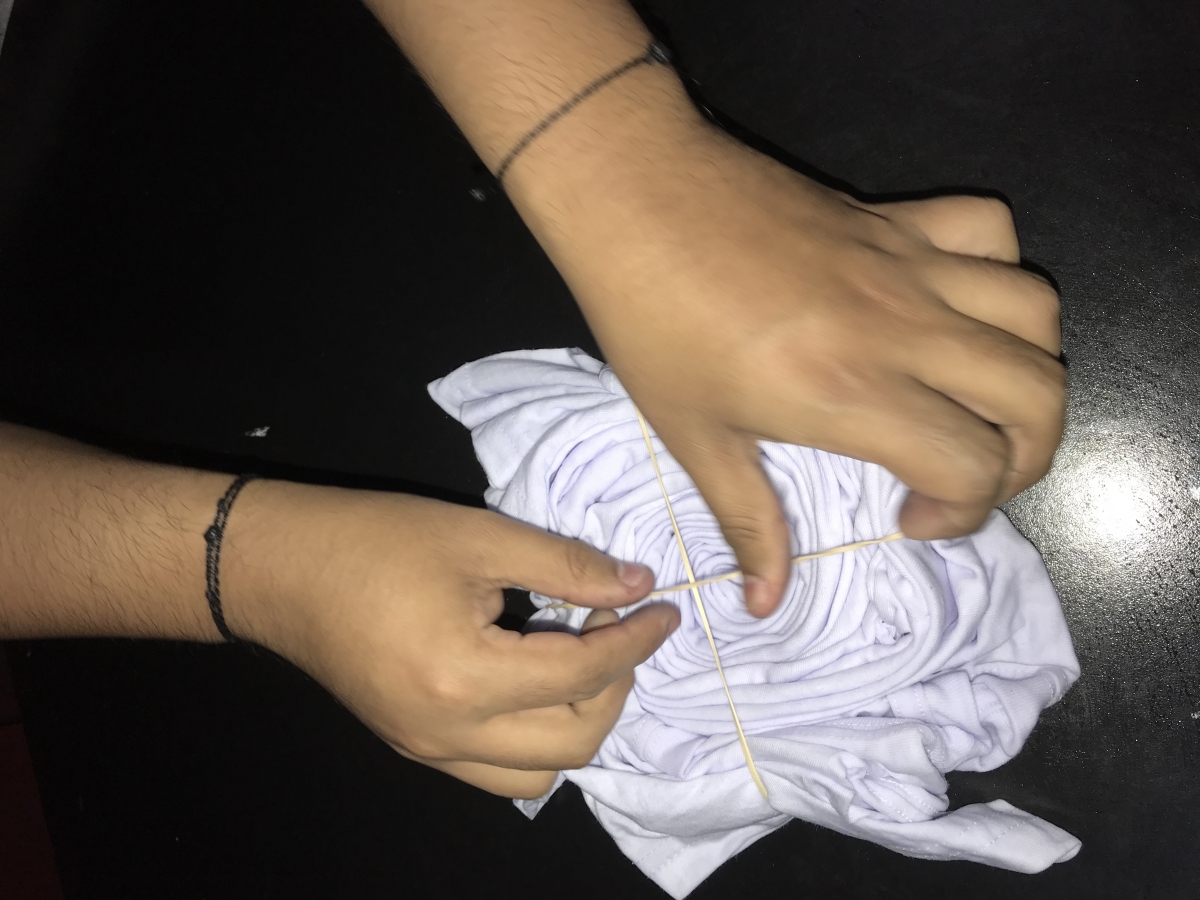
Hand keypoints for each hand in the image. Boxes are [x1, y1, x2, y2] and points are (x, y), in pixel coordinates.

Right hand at [228, 484, 678, 798]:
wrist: (278, 567)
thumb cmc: (374, 540)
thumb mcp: (479, 536)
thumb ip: (566, 566)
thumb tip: (637, 585)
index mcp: (466, 681)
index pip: (583, 676)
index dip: (635, 640)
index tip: (663, 607)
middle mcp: (449, 736)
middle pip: (575, 742)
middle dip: (615, 684)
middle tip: (616, 626)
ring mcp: (427, 752)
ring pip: (539, 774)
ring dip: (578, 722)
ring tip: (579, 659)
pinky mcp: (413, 747)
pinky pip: (495, 771)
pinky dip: (535, 737)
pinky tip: (536, 681)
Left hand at [517, 124, 1063, 617]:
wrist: (636, 199)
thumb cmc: (651, 322)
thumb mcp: (693, 436)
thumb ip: (747, 522)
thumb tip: (765, 604)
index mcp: (850, 393)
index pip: (972, 465)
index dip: (962, 513)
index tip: (908, 518)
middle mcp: (901, 329)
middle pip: (1036, 396)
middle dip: (1026, 459)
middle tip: (965, 475)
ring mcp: (907, 264)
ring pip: (1035, 314)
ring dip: (1029, 371)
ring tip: (978, 402)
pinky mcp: (895, 218)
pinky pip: (991, 231)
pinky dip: (999, 272)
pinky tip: (956, 307)